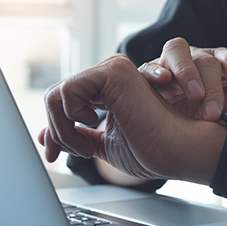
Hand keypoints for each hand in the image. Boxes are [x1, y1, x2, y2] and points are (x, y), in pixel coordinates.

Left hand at [38, 54, 224, 184]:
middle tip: (70, 153)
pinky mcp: (114, 71)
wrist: (182, 153)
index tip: (54, 155)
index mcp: (108, 91)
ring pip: (57, 93)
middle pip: (56, 97)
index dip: (54, 130)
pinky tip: (94, 128)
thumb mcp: (105, 145)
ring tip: (88, 146)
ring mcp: (113, 70)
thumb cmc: (157, 149)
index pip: (64, 101)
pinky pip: (66, 91)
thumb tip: (44, 136)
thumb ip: (77, 136)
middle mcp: (109, 76)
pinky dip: (68, 118)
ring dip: (62, 127)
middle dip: (54, 130)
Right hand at [137, 38, 226, 121]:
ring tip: (194, 95)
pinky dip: (155, 70)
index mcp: (219, 66)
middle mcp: (197, 58)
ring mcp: (170, 62)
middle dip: (214, 87)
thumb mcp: (218, 121)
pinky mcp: (147, 72)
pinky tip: (162, 80)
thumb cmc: (198, 118)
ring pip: (178, 49)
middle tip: (214, 114)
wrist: (164, 125)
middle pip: (208, 60)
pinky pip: (148, 65)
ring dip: (188, 71)